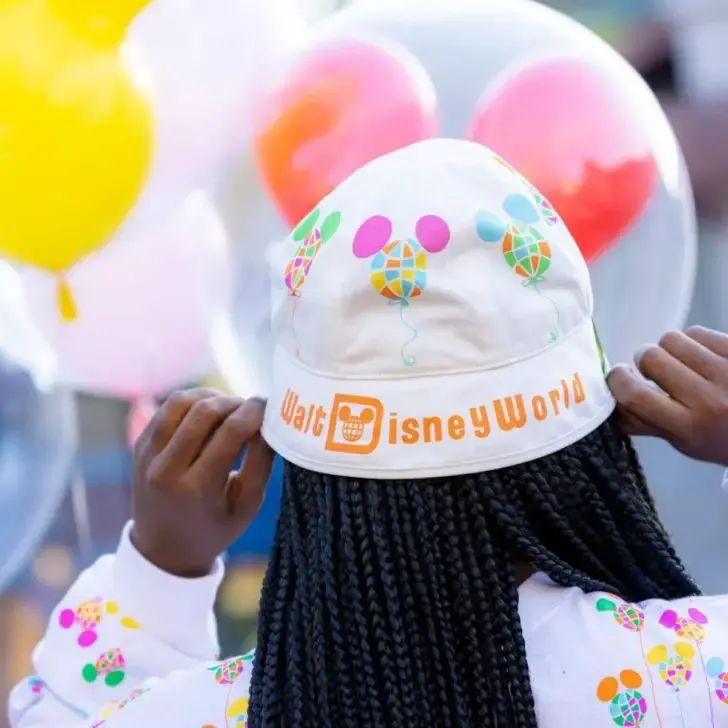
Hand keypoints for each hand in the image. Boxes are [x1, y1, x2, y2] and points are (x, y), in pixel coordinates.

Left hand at [131, 389, 273, 576]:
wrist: (164, 550)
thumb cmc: (215, 528)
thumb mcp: (248, 505)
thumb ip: (262, 461)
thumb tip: (271, 420)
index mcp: (197, 489)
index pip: (231, 433)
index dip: (254, 412)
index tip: (269, 406)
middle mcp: (166, 469)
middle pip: (205, 412)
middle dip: (235, 402)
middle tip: (251, 408)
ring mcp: (147, 456)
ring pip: (180, 402)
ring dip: (211, 396)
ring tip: (230, 407)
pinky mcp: (139, 445)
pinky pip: (166, 409)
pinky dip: (191, 402)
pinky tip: (209, 411)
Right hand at [608, 326, 727, 466]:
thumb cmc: (723, 439)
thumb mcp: (686, 441)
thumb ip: (645, 423)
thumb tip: (607, 407)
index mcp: (689, 427)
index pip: (635, 395)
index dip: (619, 380)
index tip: (619, 376)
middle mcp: (709, 399)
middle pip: (651, 357)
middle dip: (646, 360)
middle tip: (656, 369)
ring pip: (673, 339)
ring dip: (670, 348)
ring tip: (683, 363)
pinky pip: (699, 332)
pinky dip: (695, 341)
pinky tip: (704, 357)